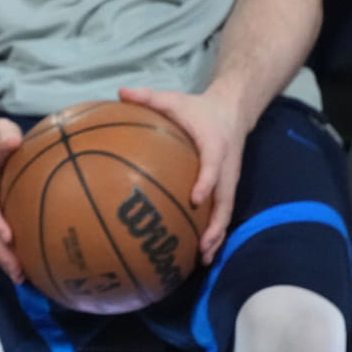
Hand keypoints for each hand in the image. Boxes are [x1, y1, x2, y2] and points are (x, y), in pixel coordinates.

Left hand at [118, 85, 244, 262]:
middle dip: (215, 225)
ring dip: (217, 236)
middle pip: (225, 201)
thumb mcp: (174, 99)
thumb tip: (120, 92)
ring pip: (226, 212)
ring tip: (203, 259)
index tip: (195, 198)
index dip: (206, 182)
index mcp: (215, 145)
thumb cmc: (197, 108)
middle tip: (201, 246)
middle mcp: (227, 168)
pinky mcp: (227, 187)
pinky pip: (222, 211)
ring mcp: (229, 180)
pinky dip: (215, 231)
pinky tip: (200, 250)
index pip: (213, 166)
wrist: (231, 111)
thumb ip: (148, 97)